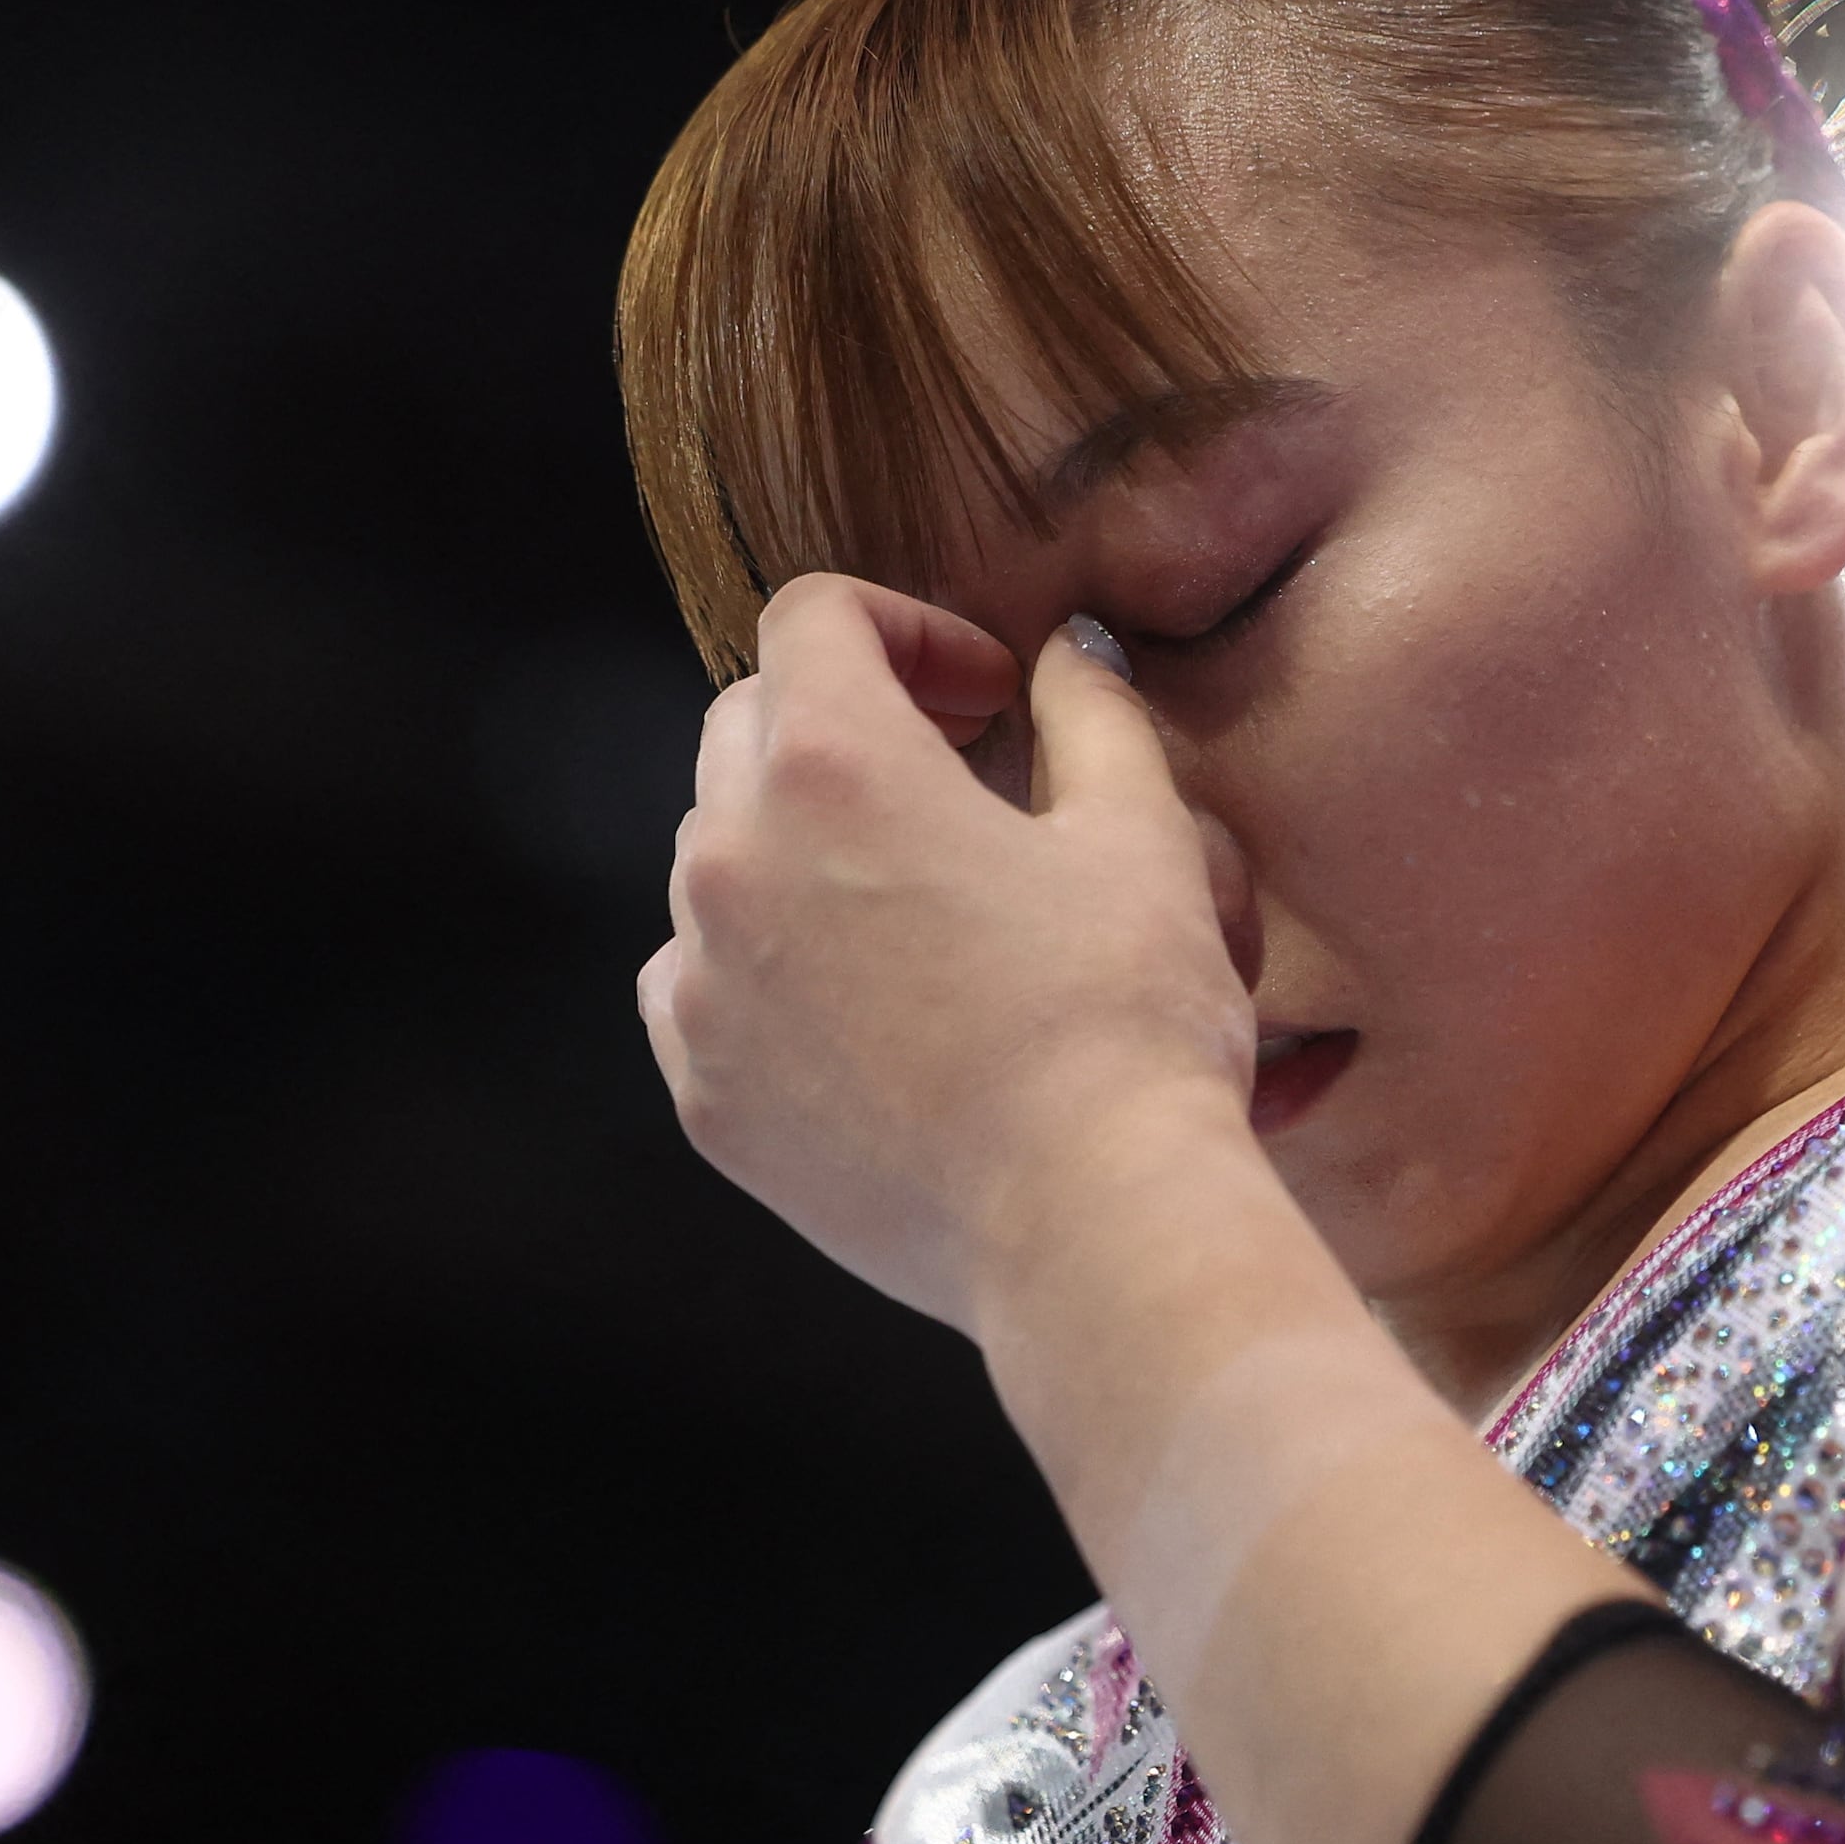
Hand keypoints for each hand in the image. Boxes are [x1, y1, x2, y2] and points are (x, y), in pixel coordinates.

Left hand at [640, 571, 1255, 1333]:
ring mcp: (706, 987)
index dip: (911, 631)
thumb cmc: (1126, 1022)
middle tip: (956, 780)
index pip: (816, 620)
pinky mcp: (708, 1096)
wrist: (1087, 1223)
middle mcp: (733, 862)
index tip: (987, 697)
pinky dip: (766, 973)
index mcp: (833, 765)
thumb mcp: (1140, 837)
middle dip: (848, 727)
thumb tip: (1070, 656)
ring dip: (803, 851)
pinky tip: (868, 1011)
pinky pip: (705, 991)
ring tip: (916, 906)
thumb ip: (1091, 715)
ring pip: (717, 864)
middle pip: (748, 728)